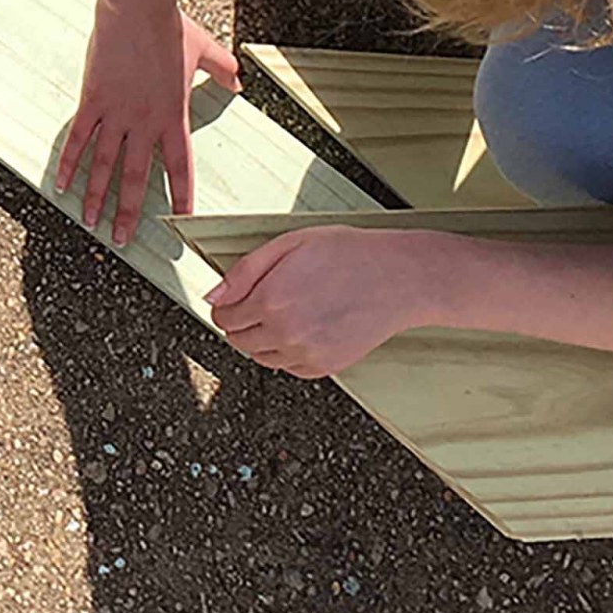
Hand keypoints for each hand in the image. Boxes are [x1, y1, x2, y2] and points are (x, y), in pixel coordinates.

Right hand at [58, 0, 239, 243]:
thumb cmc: (171, 27)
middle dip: (129, 212)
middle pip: (137, 178)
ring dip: (96, 197)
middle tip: (122, 240)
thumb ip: (223, 72)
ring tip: (90, 222)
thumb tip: (239, 86)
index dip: (180, 196)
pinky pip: (78, 138)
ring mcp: (115, 113)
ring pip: (104, 165)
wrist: (137, 10)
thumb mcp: (205, 50)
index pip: (179, 167)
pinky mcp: (92, 100)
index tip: (180, 222)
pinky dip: (70, 163)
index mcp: (174, 115)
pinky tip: (62, 184)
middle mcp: (144, 122)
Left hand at [210, 225, 429, 376]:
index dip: (225, 305)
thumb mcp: (288, 244)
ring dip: (260, 339)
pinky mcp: (325, 366)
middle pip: (238, 339)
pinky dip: (285, 352)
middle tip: (260, 302)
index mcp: (271, 299)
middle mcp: (285, 332)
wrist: (398, 278)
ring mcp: (306, 353)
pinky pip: (287, 367)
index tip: (235, 298)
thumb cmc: (348, 255)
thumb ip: (244, 272)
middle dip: (240, 322)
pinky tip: (301, 329)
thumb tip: (213, 296)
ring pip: (260, 356)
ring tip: (283, 313)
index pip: (223, 316)